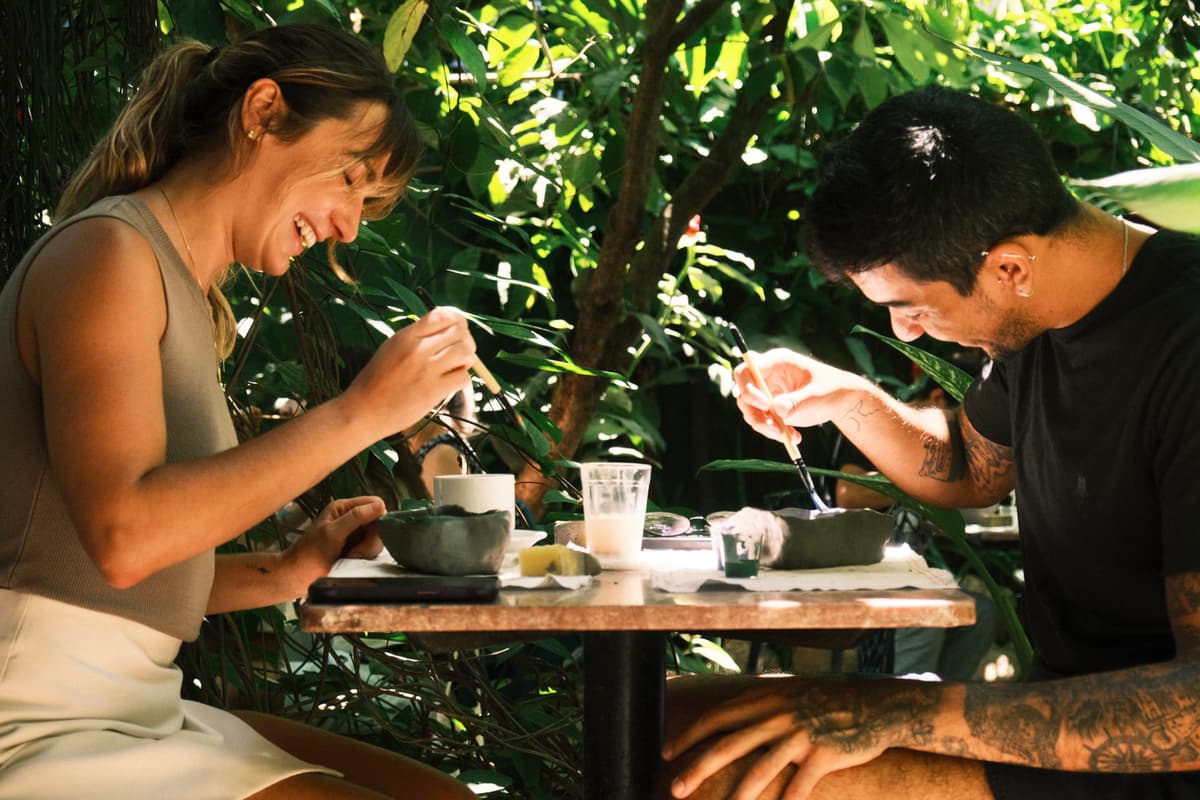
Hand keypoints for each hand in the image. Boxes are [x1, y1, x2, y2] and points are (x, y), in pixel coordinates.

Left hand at [283, 496, 385, 587]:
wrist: (298, 576)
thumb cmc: (309, 553)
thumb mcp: (333, 532)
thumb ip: (356, 517)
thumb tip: (379, 506)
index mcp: (343, 508)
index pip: (374, 503)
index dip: (377, 517)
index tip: (370, 533)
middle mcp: (350, 518)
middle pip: (379, 522)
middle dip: (371, 538)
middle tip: (357, 551)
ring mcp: (354, 533)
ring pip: (377, 537)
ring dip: (367, 549)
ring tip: (351, 556)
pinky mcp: (356, 547)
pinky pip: (372, 549)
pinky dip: (365, 556)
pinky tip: (352, 559)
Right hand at [343, 306, 476, 437]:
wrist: (362, 411)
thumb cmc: (376, 381)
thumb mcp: (391, 348)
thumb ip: (416, 338)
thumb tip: (447, 331)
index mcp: (406, 336)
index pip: (443, 315)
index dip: (457, 321)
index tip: (457, 331)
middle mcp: (417, 348)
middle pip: (459, 332)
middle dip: (466, 341)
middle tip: (460, 353)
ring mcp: (426, 369)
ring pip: (465, 352)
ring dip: (467, 360)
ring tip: (457, 367)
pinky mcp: (433, 390)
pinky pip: (463, 377)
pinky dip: (462, 379)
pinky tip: (450, 383)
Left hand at [664, 678, 917, 799]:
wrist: (874, 707)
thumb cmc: (827, 702)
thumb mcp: (788, 692)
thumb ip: (758, 701)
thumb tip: (726, 712)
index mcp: (766, 699)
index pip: (717, 716)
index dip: (689, 735)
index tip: (666, 753)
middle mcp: (778, 715)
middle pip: (729, 743)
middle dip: (697, 767)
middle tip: (675, 789)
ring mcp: (801, 735)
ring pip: (762, 768)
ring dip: (738, 794)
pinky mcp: (824, 754)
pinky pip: (801, 784)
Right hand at [734, 349, 862, 441]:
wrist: (841, 400)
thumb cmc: (831, 390)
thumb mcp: (816, 396)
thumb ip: (797, 402)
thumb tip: (777, 409)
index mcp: (777, 361)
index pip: (746, 371)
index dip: (749, 388)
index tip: (765, 405)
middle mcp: (767, 375)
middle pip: (743, 393)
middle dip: (755, 414)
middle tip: (775, 429)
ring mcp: (767, 391)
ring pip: (750, 410)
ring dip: (764, 427)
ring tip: (789, 436)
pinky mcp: (770, 407)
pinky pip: (761, 420)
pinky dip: (773, 431)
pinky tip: (793, 437)